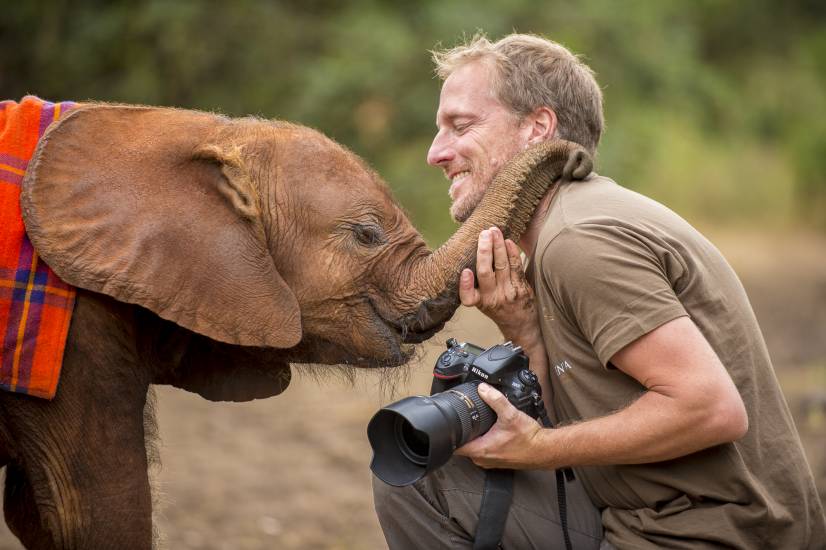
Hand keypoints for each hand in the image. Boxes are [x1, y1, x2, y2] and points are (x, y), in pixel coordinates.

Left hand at [455, 383, 545, 468]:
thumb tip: (482, 389)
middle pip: (462, 446)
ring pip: (472, 449)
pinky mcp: (497, 461)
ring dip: (473, 438)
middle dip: (462, 433)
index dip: (449, 435)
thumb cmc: (529, 438)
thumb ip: (495, 399)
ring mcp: (489, 462)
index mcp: (481, 450)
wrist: (544, 450)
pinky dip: (482, 442)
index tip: (449, 424)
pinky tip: (489, 432)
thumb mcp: (510, 414)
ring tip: (476, 424)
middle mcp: (482, 459)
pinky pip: (483, 451)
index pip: (455, 446)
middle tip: (464, 420)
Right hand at [459, 227, 540, 347]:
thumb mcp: (482, 302)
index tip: (465, 271)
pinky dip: (512, 252)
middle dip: (484, 251)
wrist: (520, 324)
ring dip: (498, 246)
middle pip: (486, 273)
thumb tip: (469, 254)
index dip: (465, 285)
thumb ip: (475, 284)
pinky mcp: (522, 288)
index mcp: (479, 302)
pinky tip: (508, 241)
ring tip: (494, 231)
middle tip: (483, 234)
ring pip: (502, 265)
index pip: (468, 296)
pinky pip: (516, 266)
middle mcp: (493, 298)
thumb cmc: (497, 308)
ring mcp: (509, 293)